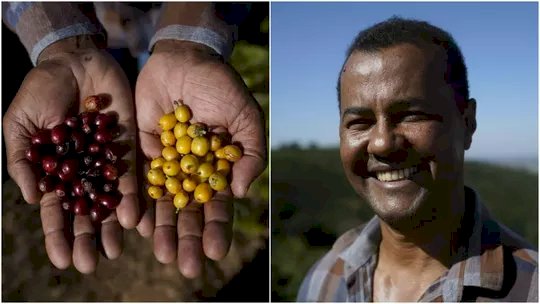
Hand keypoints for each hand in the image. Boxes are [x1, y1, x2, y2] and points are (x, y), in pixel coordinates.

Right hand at [2, 36, 148, 272]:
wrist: (74, 63)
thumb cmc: (41, 92)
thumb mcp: (20, 126)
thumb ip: (24, 162)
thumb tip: (35, 200)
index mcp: (58, 172)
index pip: (58, 209)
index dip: (59, 234)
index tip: (62, 259)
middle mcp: (86, 172)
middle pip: (87, 211)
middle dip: (88, 237)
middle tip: (92, 263)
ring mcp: (109, 161)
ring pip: (111, 199)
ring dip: (113, 224)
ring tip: (115, 249)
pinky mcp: (130, 147)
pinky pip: (132, 175)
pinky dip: (133, 196)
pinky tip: (135, 218)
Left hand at [136, 40, 266, 277]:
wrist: (185, 59)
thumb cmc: (222, 87)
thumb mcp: (246, 117)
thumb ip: (249, 154)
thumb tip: (238, 193)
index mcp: (217, 169)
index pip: (217, 205)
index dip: (217, 228)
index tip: (214, 252)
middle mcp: (190, 172)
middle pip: (188, 212)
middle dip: (187, 239)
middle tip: (185, 266)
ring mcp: (165, 164)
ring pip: (162, 203)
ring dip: (162, 229)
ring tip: (161, 253)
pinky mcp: (141, 151)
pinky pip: (137, 181)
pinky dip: (137, 202)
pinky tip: (136, 224)